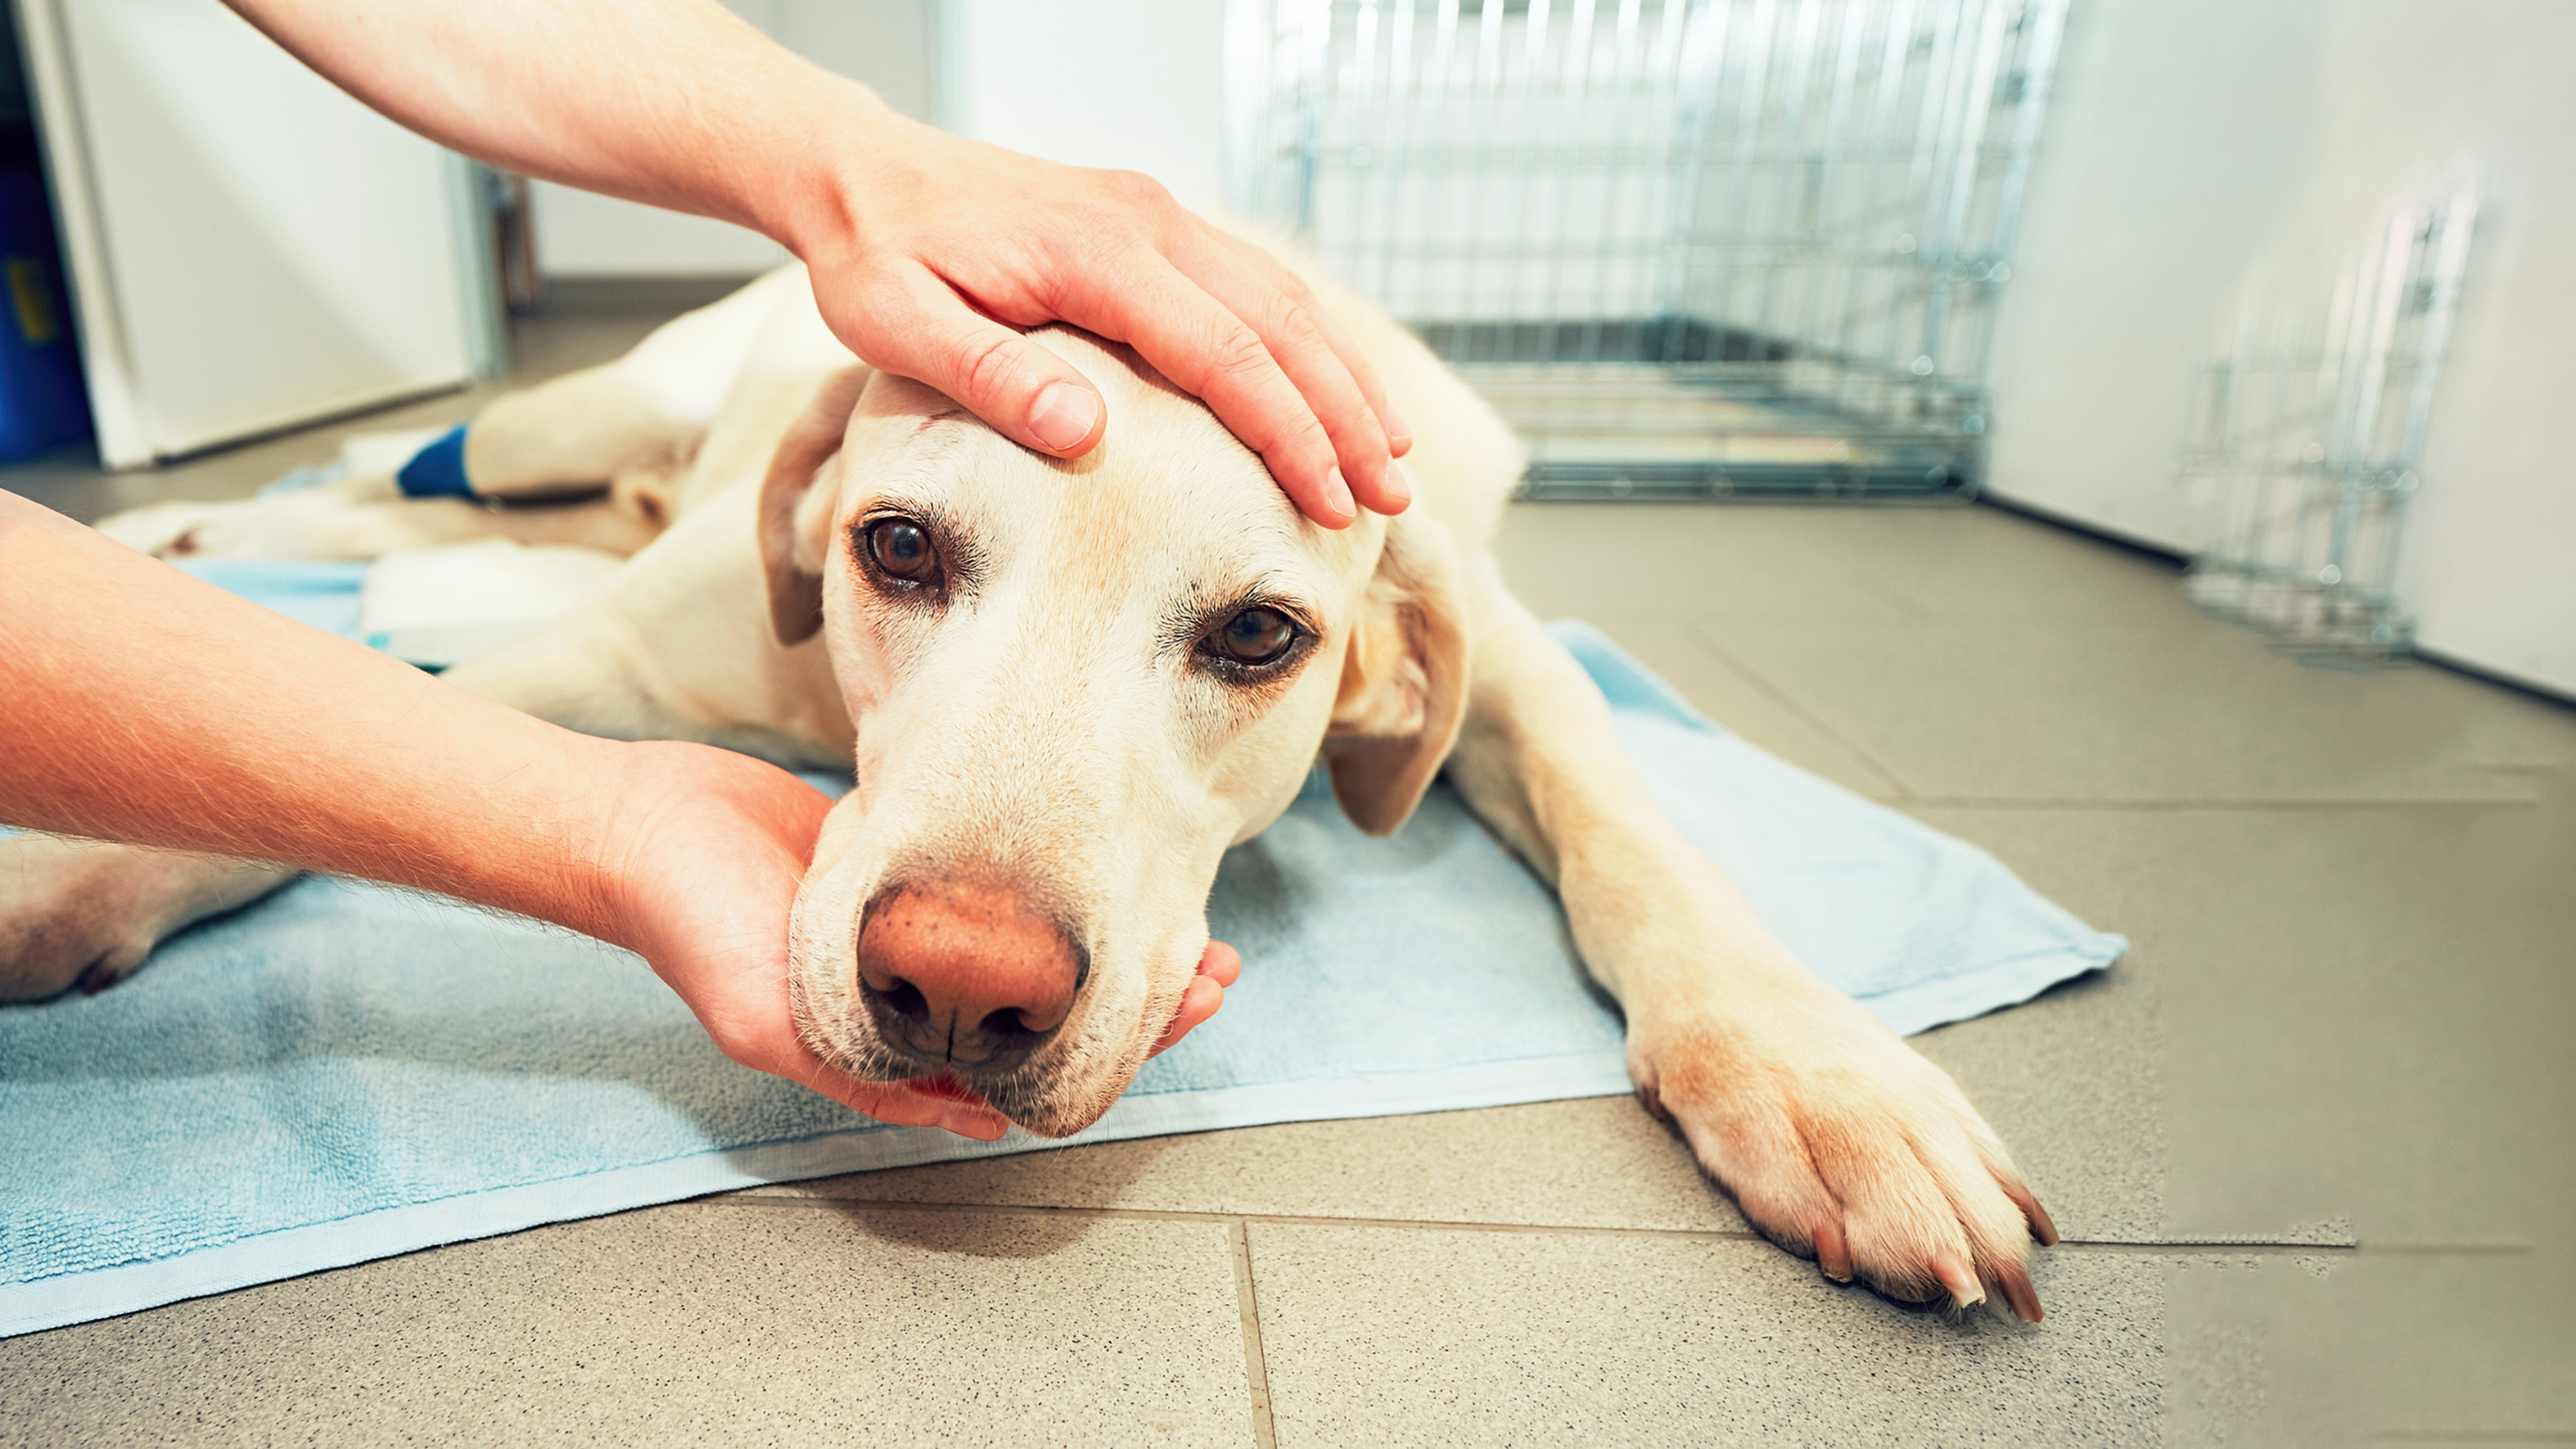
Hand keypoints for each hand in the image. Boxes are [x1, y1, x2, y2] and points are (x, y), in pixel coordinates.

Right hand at [597, 741, 1234, 1138]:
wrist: (646, 824)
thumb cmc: (697, 925)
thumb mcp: (770, 1021)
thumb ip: (866, 1076)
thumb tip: (976, 1120)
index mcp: (897, 1043)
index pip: (1033, 1061)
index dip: (1120, 1039)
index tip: (1190, 1000)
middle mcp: (921, 993)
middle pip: (1058, 1007)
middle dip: (1143, 991)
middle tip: (1216, 964)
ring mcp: (923, 930)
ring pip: (1046, 948)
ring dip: (1117, 938)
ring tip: (1190, 920)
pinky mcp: (916, 865)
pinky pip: (1008, 886)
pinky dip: (1065, 887)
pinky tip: (1114, 867)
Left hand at [794, 111, 1412, 529]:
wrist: (863, 171)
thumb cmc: (877, 254)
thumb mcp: (900, 324)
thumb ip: (992, 377)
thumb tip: (1088, 432)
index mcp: (1098, 255)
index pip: (1228, 355)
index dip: (1291, 435)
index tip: (1333, 503)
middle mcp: (1147, 223)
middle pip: (1282, 326)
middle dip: (1346, 417)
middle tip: (1393, 499)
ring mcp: (1158, 217)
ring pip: (1285, 299)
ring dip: (1344, 379)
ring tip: (1391, 456)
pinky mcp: (1154, 225)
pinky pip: (1255, 283)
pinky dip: (1308, 341)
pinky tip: (1334, 390)